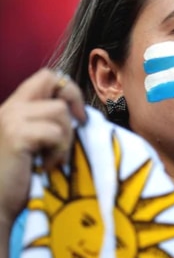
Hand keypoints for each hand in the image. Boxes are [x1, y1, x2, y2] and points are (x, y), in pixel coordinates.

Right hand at [0, 69, 85, 231]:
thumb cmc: (17, 179)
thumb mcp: (34, 145)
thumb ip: (46, 125)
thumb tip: (80, 117)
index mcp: (14, 108)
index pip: (46, 77)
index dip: (69, 91)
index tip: (78, 118)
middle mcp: (10, 107)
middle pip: (53, 80)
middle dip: (73, 101)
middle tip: (77, 127)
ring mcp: (11, 119)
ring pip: (59, 111)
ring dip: (66, 137)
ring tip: (53, 158)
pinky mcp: (16, 135)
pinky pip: (56, 132)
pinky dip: (59, 151)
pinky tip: (47, 166)